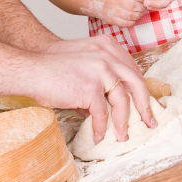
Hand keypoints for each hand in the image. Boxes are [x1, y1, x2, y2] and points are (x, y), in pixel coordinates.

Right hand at [29, 37, 155, 143]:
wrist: (31, 67)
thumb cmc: (51, 65)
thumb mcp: (82, 59)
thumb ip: (100, 74)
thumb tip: (109, 103)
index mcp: (108, 46)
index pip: (132, 69)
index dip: (141, 88)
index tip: (146, 103)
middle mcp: (107, 55)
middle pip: (136, 83)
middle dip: (145, 105)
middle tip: (150, 121)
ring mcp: (100, 70)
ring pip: (122, 101)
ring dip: (123, 122)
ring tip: (122, 136)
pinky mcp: (90, 88)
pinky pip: (102, 113)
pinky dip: (101, 127)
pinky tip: (97, 135)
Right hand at [84, 0, 146, 27]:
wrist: (93, 0)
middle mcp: (115, 0)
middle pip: (135, 6)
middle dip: (142, 8)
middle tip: (144, 7)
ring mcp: (112, 11)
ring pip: (131, 16)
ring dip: (139, 15)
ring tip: (139, 12)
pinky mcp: (111, 20)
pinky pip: (125, 24)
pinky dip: (132, 22)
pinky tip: (132, 18)